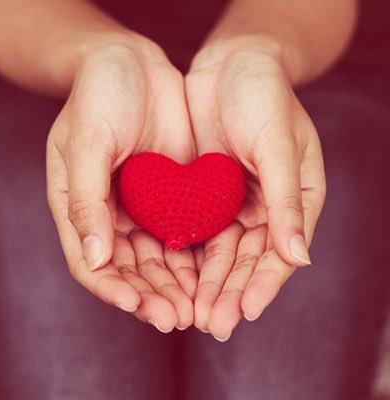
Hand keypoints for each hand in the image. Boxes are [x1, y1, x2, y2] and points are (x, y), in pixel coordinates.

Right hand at [47, 34, 197, 331]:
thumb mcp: (86, 145)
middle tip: (176, 318)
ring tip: (195, 308)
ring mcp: (143, 207)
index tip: (138, 306)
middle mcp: (112, 215)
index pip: (93, 264)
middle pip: (131, 269)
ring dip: (175, 285)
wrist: (133, 64)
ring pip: (159, 258)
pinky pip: (183, 233)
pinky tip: (208, 275)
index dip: (114, 288)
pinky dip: (194, 257)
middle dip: (152, 295)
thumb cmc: (99, 98)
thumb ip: (87, 202)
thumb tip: (94, 260)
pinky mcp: (173, 196)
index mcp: (80, 208)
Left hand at [186, 37, 325, 339]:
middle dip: (229, 293)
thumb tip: (299, 258)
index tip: (244, 312)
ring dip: (207, 283)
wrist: (231, 65)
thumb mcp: (278, 147)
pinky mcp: (204, 194)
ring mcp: (233, 202)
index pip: (279, 253)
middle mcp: (264, 207)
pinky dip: (188, 255)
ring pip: (219, 252)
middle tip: (210, 324)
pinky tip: (175, 278)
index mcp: (293, 200)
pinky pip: (196, 230)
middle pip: (246, 260)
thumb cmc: (265, 98)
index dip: (263, 284)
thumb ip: (287, 202)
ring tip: (190, 314)